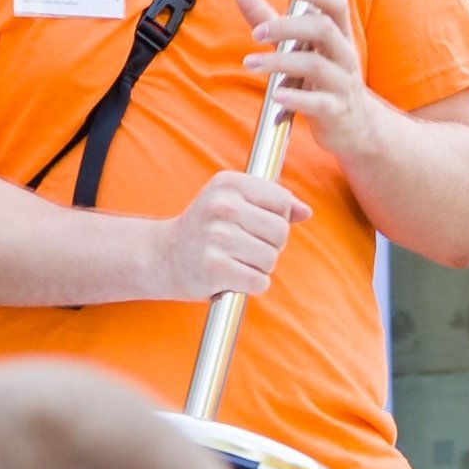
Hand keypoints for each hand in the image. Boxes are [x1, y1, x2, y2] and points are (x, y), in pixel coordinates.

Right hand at [159, 170, 304, 300]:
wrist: (162, 256)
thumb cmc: (205, 229)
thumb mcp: (233, 203)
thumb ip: (272, 202)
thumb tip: (305, 211)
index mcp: (227, 183)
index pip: (281, 201)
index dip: (275, 218)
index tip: (252, 224)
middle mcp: (221, 206)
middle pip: (280, 231)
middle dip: (270, 245)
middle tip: (243, 246)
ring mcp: (216, 237)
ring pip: (271, 258)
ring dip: (259, 267)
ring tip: (235, 260)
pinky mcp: (214, 267)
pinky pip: (259, 281)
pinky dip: (251, 285)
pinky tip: (231, 276)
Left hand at [237, 0, 388, 161]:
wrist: (357, 126)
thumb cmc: (323, 79)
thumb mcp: (300, 48)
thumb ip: (271, 21)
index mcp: (339, 36)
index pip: (337, 5)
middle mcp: (344, 56)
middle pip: (323, 29)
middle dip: (287, 27)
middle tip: (256, 34)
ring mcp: (342, 84)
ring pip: (315, 65)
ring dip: (279, 61)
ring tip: (250, 63)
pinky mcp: (335, 111)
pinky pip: (317, 102)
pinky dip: (295, 97)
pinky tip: (276, 94)